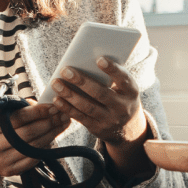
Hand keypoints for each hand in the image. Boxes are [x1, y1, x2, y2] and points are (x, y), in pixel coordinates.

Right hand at [0, 101, 71, 177]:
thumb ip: (14, 110)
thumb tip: (40, 105)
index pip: (19, 118)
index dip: (38, 112)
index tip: (53, 106)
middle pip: (29, 133)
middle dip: (49, 122)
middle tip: (62, 114)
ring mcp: (1, 160)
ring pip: (33, 146)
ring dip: (51, 134)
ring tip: (61, 125)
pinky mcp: (9, 171)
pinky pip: (32, 159)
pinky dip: (43, 149)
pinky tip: (50, 139)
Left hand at [50, 58, 152, 176]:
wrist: (127, 128)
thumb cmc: (120, 98)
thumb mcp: (123, 89)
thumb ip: (110, 78)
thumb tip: (85, 61)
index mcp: (131, 92)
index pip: (124, 79)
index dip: (112, 70)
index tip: (99, 59)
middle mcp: (123, 107)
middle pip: (100, 93)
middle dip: (82, 81)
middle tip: (65, 71)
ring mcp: (110, 120)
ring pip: (88, 106)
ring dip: (70, 94)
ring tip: (56, 83)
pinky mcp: (98, 129)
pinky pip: (80, 117)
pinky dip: (67, 108)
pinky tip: (56, 99)